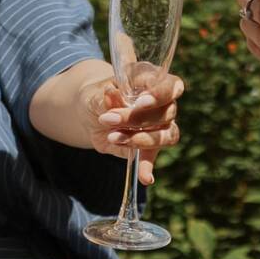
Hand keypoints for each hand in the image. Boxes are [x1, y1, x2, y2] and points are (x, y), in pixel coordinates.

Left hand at [83, 68, 183, 185]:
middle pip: (166, 113)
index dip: (160, 95)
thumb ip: (106, 96)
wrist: (89, 113)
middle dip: (137, 119)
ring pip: (166, 135)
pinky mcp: (149, 146)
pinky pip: (153, 156)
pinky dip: (148, 167)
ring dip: (140, 139)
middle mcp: (162, 103)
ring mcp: (160, 125)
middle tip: (109, 118)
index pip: (170, 86)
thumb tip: (113, 95)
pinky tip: (145, 178)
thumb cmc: (96, 95)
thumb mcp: (96, 92)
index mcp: (153, 80)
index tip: (141, 102)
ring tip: (112, 137)